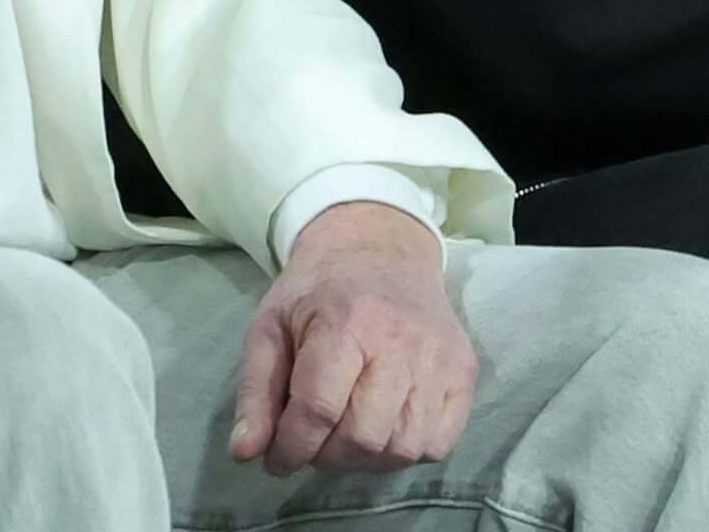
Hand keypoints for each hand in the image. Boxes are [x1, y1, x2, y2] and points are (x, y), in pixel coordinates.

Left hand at [230, 202, 475, 477]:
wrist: (381, 249)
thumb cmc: (319, 291)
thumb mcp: (271, 326)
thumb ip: (256, 391)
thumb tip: (244, 453)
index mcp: (345, 320)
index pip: (318, 410)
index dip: (291, 448)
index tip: (277, 458)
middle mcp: (399, 340)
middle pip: (362, 438)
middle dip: (326, 456)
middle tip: (313, 441)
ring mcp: (439, 357)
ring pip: (402, 449)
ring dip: (365, 459)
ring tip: (345, 434)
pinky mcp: (464, 371)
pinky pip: (438, 443)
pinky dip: (407, 450)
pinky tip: (385, 426)